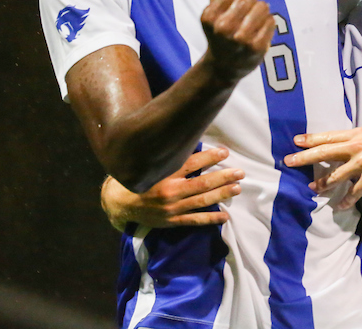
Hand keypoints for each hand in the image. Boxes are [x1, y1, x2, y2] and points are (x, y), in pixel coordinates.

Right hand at [100, 146, 243, 230]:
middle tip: (240, 172)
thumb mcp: (152, 164)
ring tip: (237, 188)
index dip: (209, 157)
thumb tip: (190, 140)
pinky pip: (195, 220)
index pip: (191, 163)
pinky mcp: (172, 221)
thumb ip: (170, 156)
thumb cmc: (140, 179)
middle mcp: (170, 191)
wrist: (121, 204)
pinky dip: (211, 219)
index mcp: (164, 174)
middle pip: (202, 184)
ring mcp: (172, 208)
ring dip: (221, 194)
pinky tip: (225, 215)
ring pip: (202, 201)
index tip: (225, 152)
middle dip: (223, 177)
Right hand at [200, 0, 275, 80]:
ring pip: (262, 6)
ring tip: (255, 19)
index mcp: (209, 16)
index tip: (236, 0)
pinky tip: (260, 29)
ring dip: (261, 10)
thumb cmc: (220, 31)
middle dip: (251, 0)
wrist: (223, 66)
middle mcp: (223, 27)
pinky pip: (271, 21)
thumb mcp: (214, 10)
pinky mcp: (257, 47)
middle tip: (247, 11)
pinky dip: (267, 22)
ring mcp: (241, 39)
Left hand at [284, 128, 361, 209]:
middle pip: (324, 152)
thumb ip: (358, 139)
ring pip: (335, 176)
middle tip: (288, 161)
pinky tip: (341, 206)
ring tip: (313, 189)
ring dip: (322, 184)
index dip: (311, 139)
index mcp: (357, 135)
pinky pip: (353, 192)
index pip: (328, 137)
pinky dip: (346, 200)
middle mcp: (356, 148)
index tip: (296, 141)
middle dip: (304, 158)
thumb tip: (346, 145)